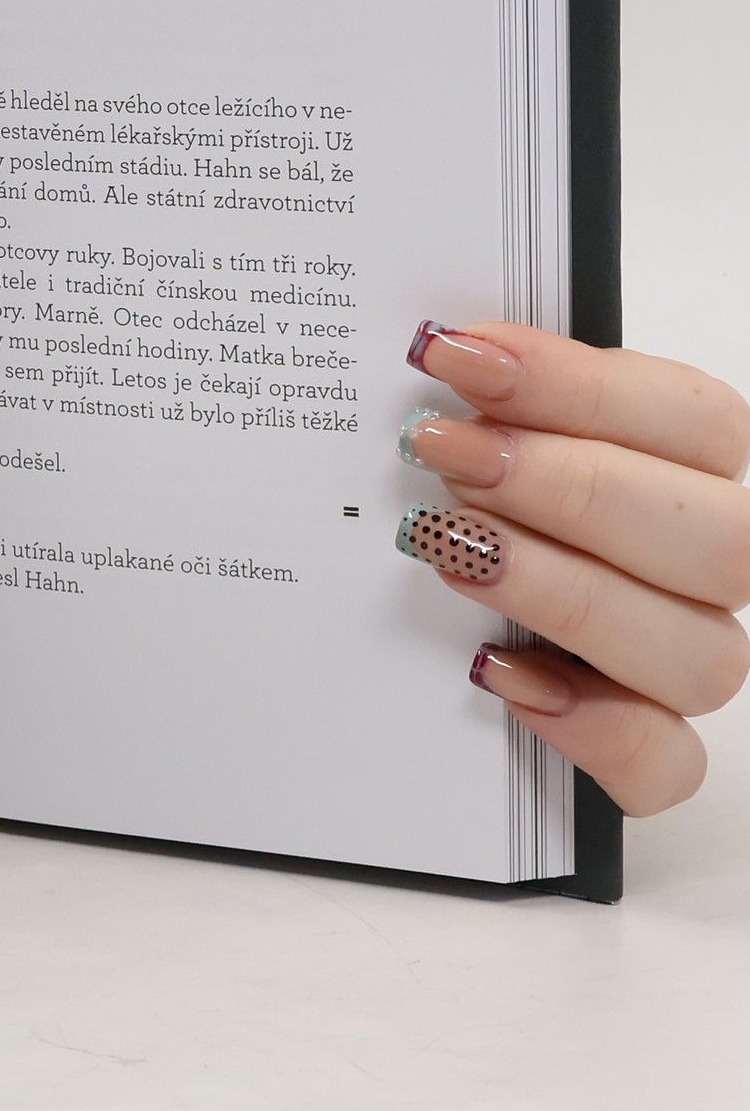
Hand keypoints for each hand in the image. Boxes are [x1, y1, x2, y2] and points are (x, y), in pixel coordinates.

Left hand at [400, 320, 749, 814]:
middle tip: (443, 450)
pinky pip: (664, 763)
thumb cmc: (455, 484)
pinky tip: (498, 671)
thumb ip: (485, 392)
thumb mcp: (470, 421)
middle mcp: (704, 567)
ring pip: (699, 655)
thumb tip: (438, 347)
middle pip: (717, 537)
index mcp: (686, 465)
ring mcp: (679, 660)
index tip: (458, 356)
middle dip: (569, 485)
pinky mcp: (643, 747)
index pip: (697, 419)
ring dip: (564, 591)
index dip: (578, 382)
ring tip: (449, 545)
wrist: (393, 613)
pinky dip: (589, 726)